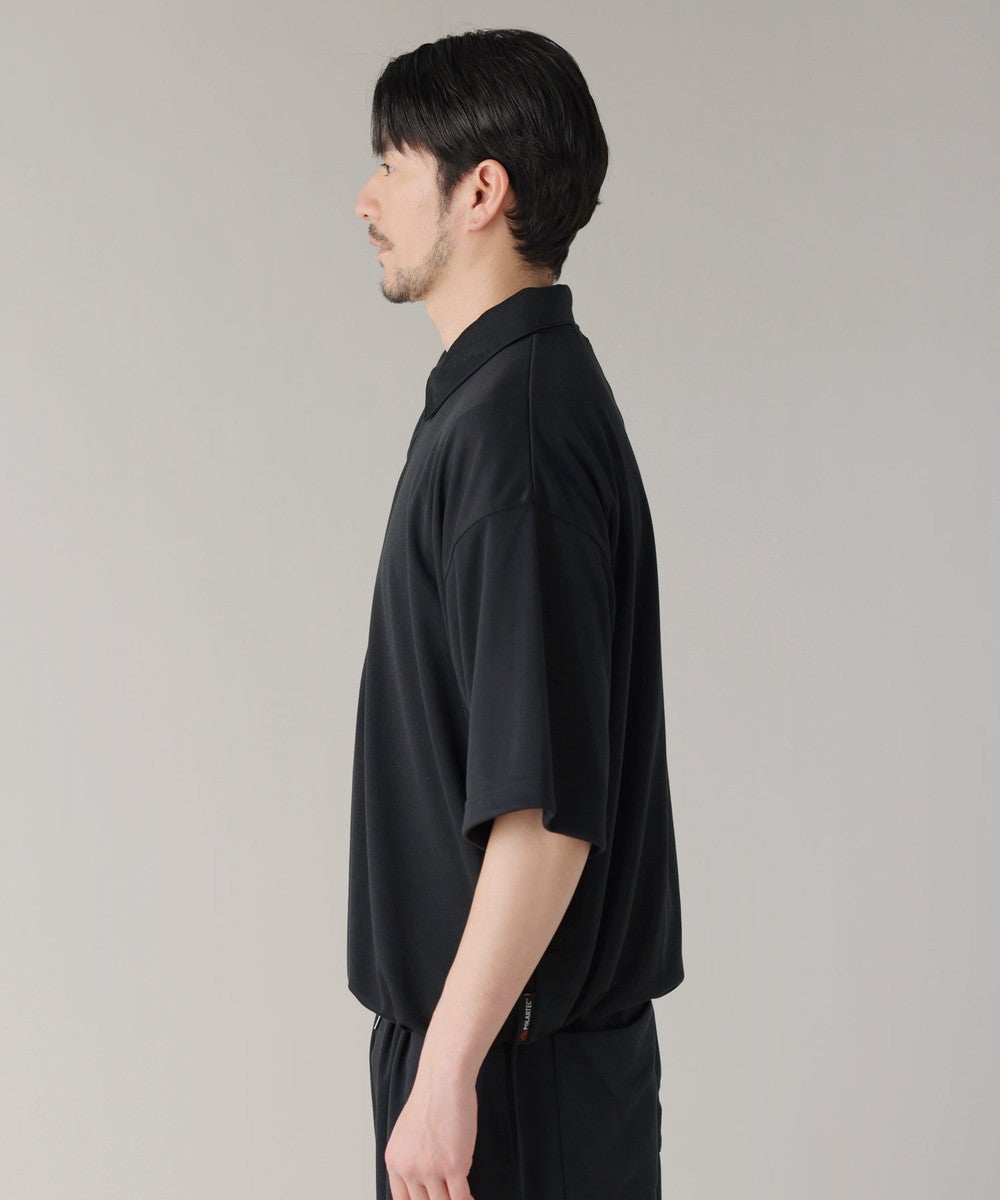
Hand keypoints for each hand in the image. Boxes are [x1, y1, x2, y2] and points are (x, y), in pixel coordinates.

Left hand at [384, 1063, 478, 1199]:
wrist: (444, 1079)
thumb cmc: (431, 1097)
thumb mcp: (407, 1133)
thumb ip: (411, 1158)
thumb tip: (423, 1179)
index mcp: (395, 1161)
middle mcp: (409, 1169)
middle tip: (447, 1195)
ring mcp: (430, 1169)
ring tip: (461, 1196)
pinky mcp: (453, 1166)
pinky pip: (460, 1197)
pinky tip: (471, 1197)